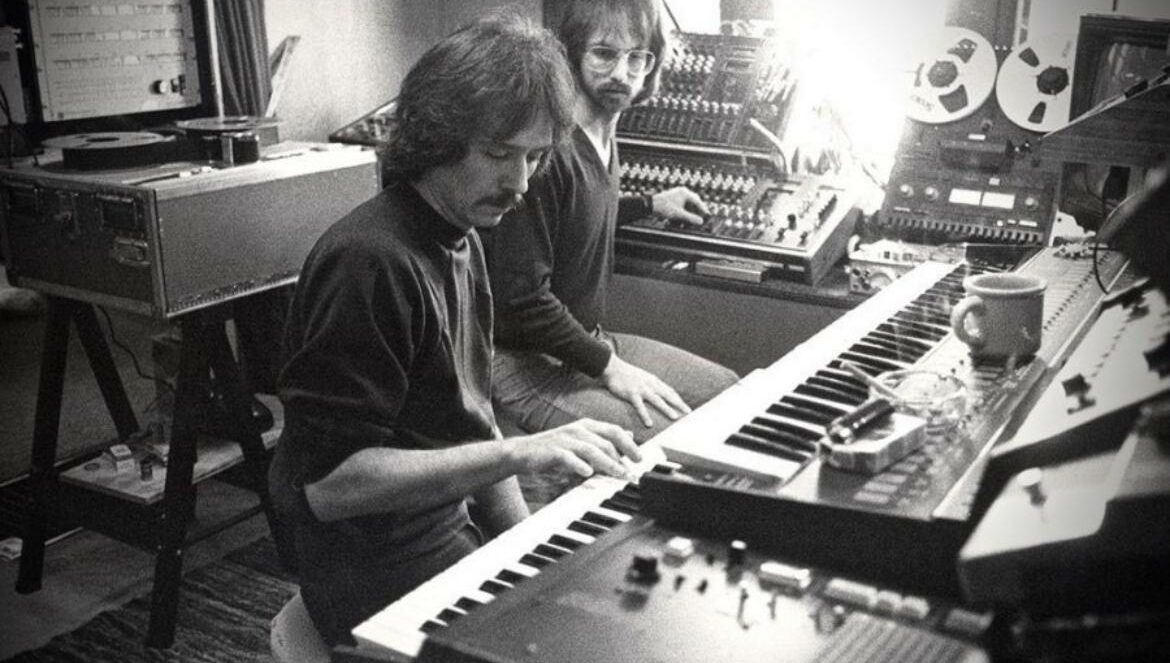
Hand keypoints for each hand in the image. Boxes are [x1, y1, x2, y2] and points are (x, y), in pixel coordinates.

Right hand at [509, 419, 640, 479]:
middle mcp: (578, 430)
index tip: (640, 459)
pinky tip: (587, 473)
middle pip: (606, 441)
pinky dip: (579, 465)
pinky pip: (568, 457)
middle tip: (631, 474)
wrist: (523, 452)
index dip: (629, 444)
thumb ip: (604, 439)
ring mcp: (565, 439)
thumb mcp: (582, 441)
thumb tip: (629, 435)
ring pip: (591, 449)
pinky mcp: (552, 451)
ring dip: (607, 463)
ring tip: (618, 475)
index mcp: (587, 426)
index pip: (614, 431)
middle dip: (621, 459)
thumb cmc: (554, 448)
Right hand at [599, 355, 691, 427]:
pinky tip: (649, 424)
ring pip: (657, 400)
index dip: (678, 399)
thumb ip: (651, 384)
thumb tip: (658, 392)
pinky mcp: (631, 394)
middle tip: (689, 413)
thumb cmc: (626, 373)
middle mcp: (650, 385)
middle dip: (679, 404)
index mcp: (653, 381)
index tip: (686, 408)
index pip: (670, 391)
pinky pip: (640, 406)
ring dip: (667, 409)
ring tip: (675, 418)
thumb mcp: (643, 377)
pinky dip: (645, 415)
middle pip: (668, 395)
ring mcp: (641, 389)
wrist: (613, 367)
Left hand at [652, 187, 707, 225]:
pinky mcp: (672, 200)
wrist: (650, 205)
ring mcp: (676, 196)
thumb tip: (700, 221)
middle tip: (697, 220)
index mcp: (685, 193)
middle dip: (694, 213)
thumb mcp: (679, 214)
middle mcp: (681, 193)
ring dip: (687, 215)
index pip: (697, 201)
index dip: (702, 209)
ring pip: (686, 207)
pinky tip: (680, 222)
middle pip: (692, 204)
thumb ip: (691, 218)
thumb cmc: (663, 207)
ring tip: (687, 223)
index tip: (706, 215)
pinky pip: (680, 207)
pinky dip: (681, 214)